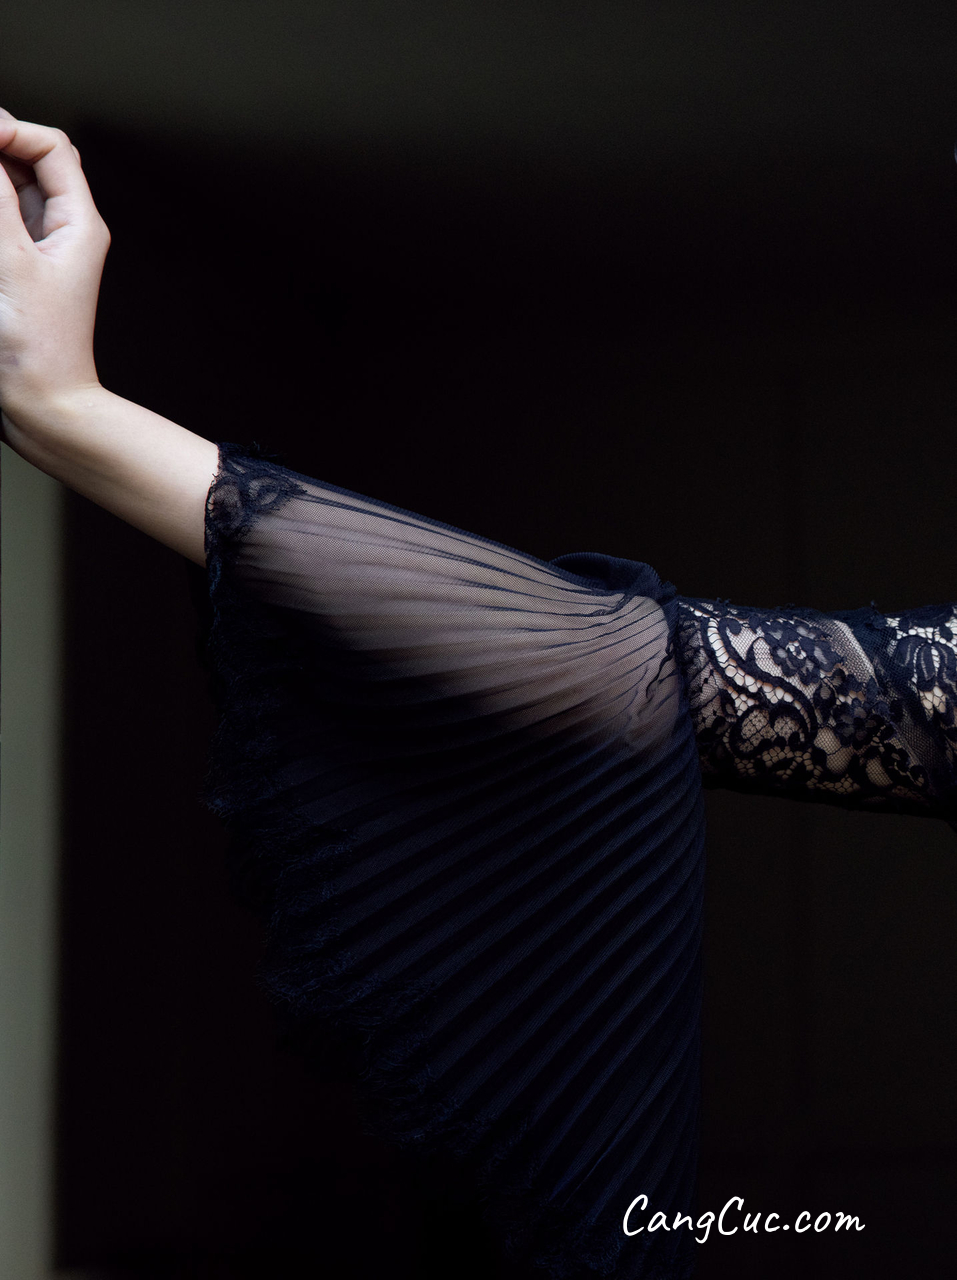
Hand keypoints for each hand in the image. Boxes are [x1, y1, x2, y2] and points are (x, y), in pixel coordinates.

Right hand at [0, 109, 110, 433]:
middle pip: (24, 164)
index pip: (51, 147)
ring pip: (7, 195)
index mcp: (80, 224)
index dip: (10, 131)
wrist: (41, 408)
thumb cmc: (38, 348)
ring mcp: (37, 253)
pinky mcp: (15, 273)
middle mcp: (63, 232)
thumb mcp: (9, 260)